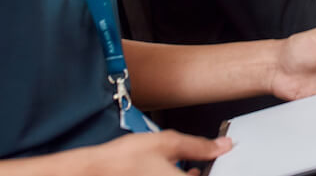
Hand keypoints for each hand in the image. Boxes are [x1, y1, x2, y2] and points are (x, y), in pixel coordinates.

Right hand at [73, 129, 231, 174]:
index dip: (217, 169)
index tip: (220, 162)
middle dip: (204, 172)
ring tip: (190, 167)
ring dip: (190, 175)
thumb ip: (199, 145)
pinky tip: (173, 173)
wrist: (93, 172)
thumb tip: (222, 145)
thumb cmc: (124, 161)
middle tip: (205, 162)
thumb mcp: (166, 143)